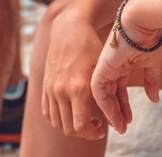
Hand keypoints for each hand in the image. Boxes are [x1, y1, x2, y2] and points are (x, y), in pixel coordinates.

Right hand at [40, 8, 107, 139]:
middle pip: (69, 129)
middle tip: (95, 125)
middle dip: (84, 133)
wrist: (69, 28)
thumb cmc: (91, 47)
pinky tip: (69, 113)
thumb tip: (116, 119)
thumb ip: (107, 96)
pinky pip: (47, 112)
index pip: (81, 126)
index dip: (92, 134)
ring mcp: (51, 88)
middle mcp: (61, 90)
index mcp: (78, 87)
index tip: (102, 128)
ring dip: (70, 128)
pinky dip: (57, 119)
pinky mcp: (45, 85)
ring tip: (83, 119)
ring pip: (57, 123)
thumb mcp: (102, 71)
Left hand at [90, 22, 161, 134]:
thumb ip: (151, 81)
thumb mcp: (152, 63)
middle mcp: (111, 65)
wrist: (144, 20)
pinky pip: (98, 90)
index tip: (128, 120)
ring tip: (119, 127)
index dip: (123, 106)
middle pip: (110, 94)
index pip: (119, 89)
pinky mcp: (102, 65)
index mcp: (122, 62)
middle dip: (116, 112)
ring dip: (110, 112)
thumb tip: (154, 99)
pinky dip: (104, 104)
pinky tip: (113, 116)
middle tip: (123, 128)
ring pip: (103, 95)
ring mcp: (105, 65)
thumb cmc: (150, 37)